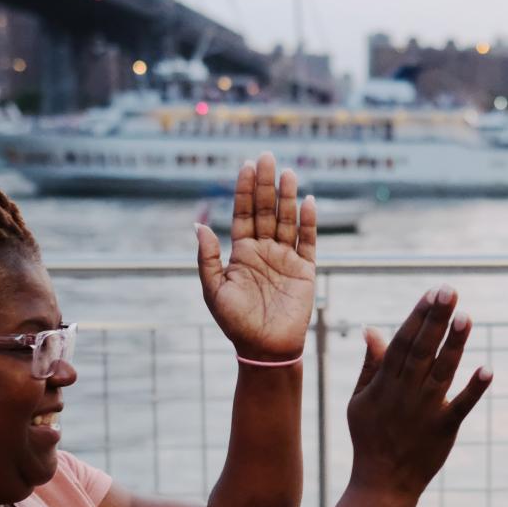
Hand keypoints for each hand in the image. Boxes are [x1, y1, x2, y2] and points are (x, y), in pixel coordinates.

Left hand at [195, 153, 316, 360]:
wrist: (264, 349)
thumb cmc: (235, 323)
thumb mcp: (213, 289)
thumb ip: (208, 258)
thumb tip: (198, 225)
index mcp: (241, 252)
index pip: (243, 214)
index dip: (245, 190)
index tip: (246, 166)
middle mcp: (264, 250)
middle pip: (266, 210)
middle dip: (266, 184)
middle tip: (267, 157)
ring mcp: (286, 258)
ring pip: (287, 220)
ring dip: (288, 196)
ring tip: (288, 172)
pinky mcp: (305, 270)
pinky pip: (308, 241)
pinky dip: (309, 222)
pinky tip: (309, 201)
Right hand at [346, 287, 492, 498]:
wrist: (382, 483)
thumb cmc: (369, 437)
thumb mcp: (360, 399)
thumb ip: (371, 364)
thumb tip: (371, 328)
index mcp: (384, 383)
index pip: (403, 342)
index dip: (418, 316)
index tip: (432, 292)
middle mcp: (405, 393)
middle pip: (422, 350)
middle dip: (436, 320)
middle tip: (450, 291)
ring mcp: (425, 411)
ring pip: (441, 372)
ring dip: (454, 345)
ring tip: (466, 317)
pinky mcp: (444, 429)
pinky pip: (461, 406)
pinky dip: (474, 389)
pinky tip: (487, 369)